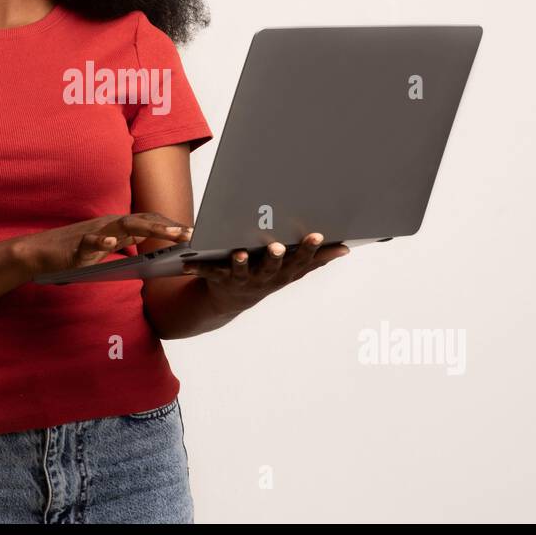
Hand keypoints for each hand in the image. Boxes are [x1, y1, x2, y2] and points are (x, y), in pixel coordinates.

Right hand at [16, 212, 192, 274]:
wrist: (40, 252)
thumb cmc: (75, 251)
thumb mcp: (106, 247)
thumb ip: (125, 244)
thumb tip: (149, 251)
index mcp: (116, 226)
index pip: (148, 221)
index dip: (169, 225)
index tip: (191, 232)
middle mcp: (108, 225)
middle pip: (142, 221)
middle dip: (166, 227)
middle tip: (189, 233)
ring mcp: (93, 232)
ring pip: (123, 226)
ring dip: (148, 229)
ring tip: (168, 235)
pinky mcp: (76, 246)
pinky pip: (90, 241)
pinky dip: (100, 241)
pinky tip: (110, 244)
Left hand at [181, 232, 349, 314]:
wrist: (231, 299)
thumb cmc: (268, 276)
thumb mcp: (293, 269)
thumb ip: (317, 259)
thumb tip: (345, 248)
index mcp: (283, 273)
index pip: (299, 260)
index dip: (308, 249)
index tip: (317, 234)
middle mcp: (264, 278)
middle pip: (271, 267)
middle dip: (274, 258)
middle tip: (277, 247)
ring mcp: (241, 279)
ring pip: (241, 271)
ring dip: (240, 263)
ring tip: (239, 254)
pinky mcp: (219, 278)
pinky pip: (208, 272)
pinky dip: (199, 267)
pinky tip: (190, 261)